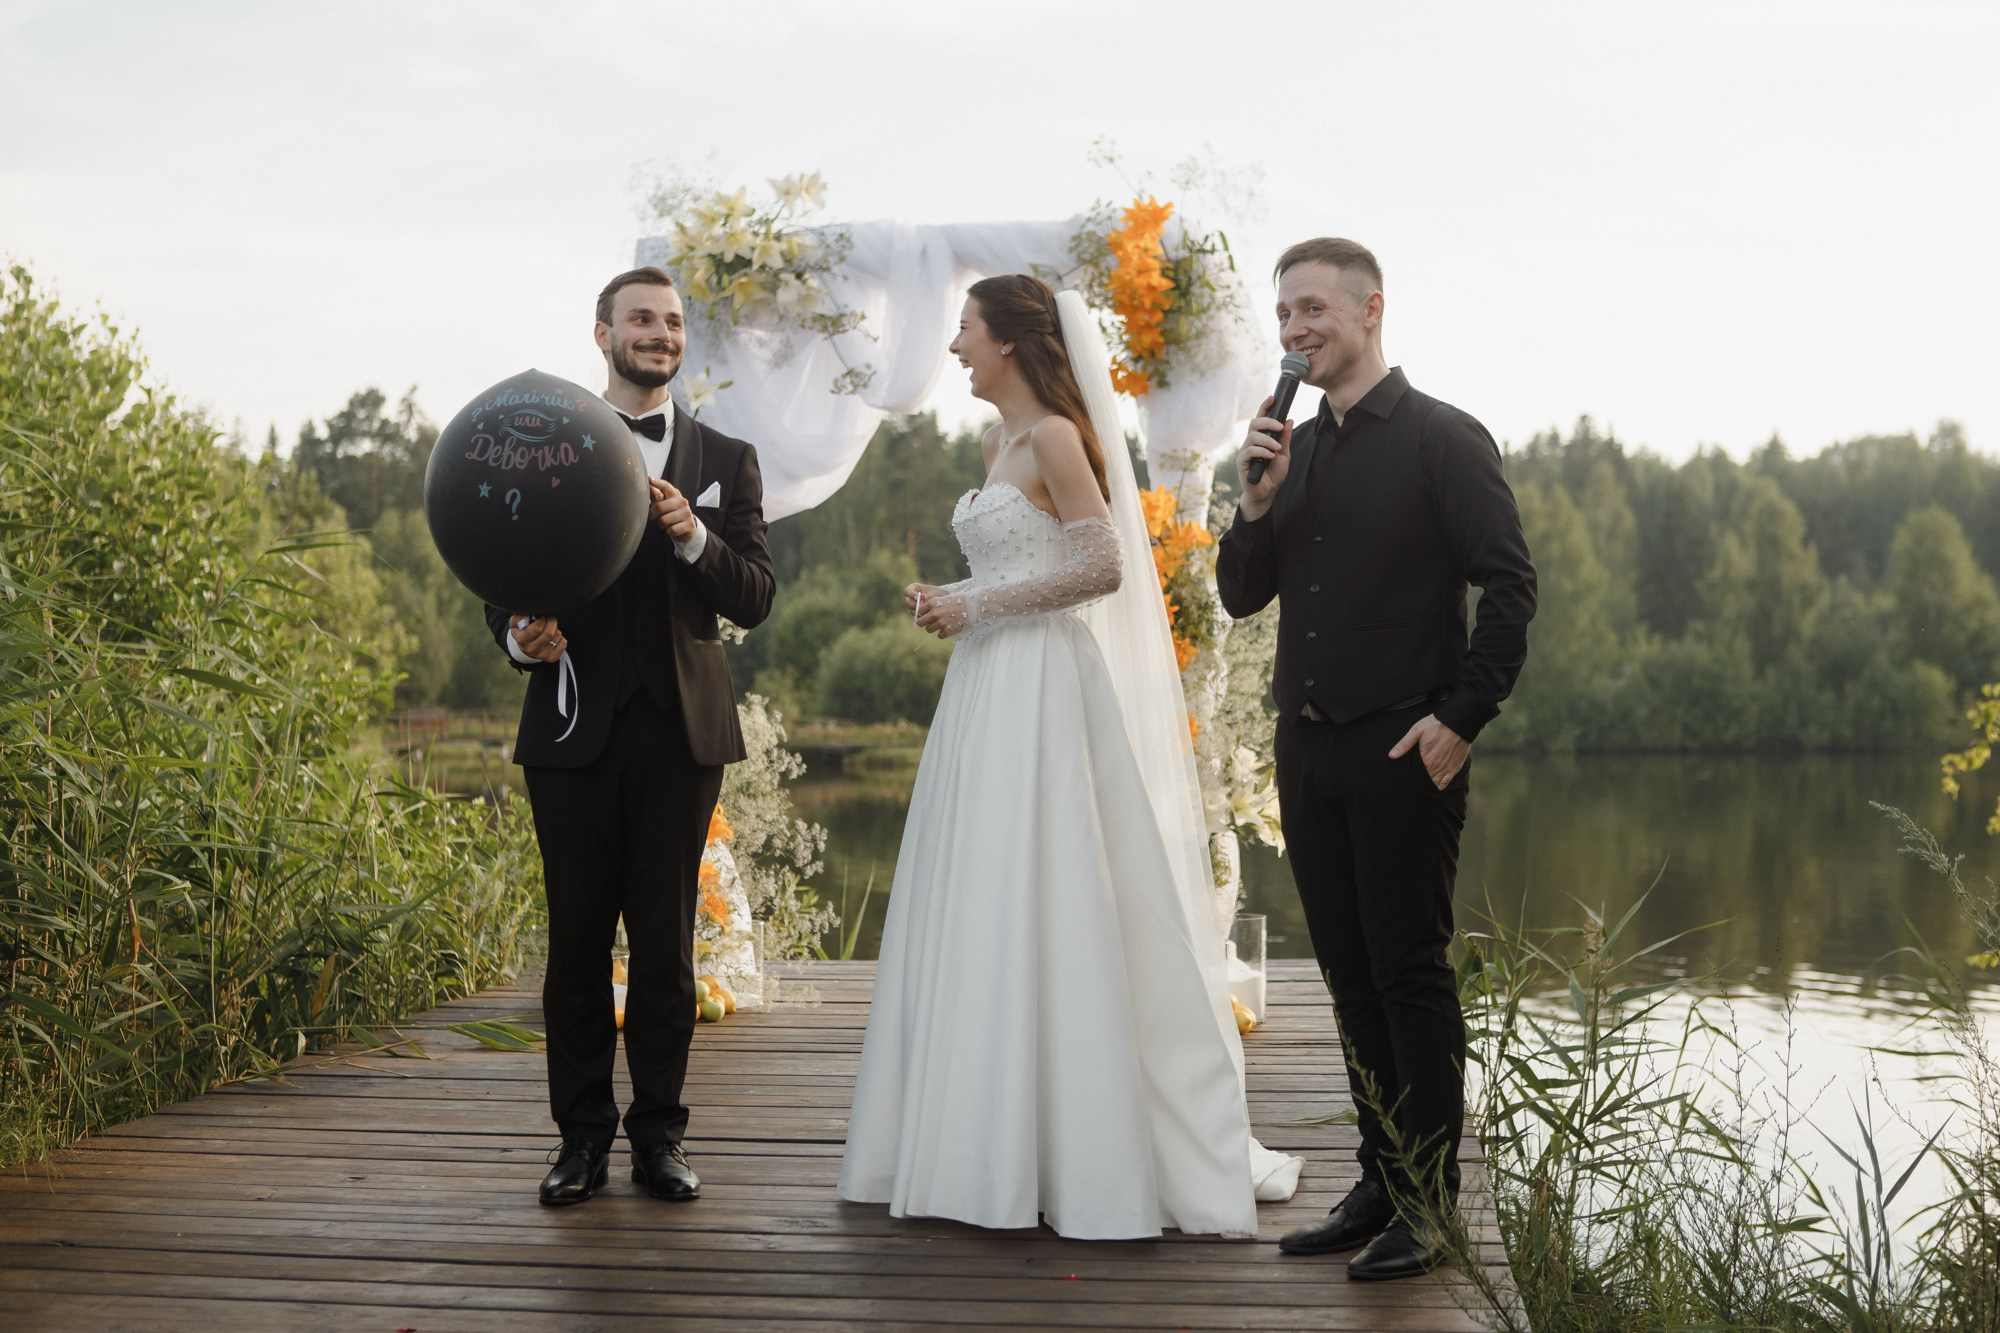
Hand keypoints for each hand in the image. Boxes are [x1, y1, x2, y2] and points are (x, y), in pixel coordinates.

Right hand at [510, 615, 565, 663]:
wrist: (525, 647)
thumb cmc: (522, 632)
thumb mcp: (515, 623)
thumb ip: (520, 616)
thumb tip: (530, 615)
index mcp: (522, 639)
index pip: (537, 628)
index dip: (542, 619)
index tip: (542, 617)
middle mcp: (531, 649)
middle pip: (549, 633)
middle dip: (552, 622)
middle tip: (549, 620)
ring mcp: (542, 655)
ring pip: (557, 636)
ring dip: (556, 630)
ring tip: (550, 629)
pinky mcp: (551, 657)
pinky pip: (563, 643)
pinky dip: (561, 638)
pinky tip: (553, 637)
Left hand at [649, 477, 695, 541]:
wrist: (688, 527)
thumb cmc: (672, 513)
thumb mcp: (664, 503)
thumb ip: (655, 494)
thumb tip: (648, 483)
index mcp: (675, 494)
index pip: (665, 486)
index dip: (657, 483)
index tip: (649, 480)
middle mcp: (682, 502)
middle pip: (659, 507)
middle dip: (653, 515)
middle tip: (654, 517)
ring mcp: (687, 513)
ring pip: (664, 520)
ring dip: (661, 525)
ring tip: (665, 523)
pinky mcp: (689, 525)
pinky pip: (671, 530)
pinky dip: (669, 532)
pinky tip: (672, 529)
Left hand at [907, 582, 967, 638]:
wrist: (973, 606)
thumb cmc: (958, 601)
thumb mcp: (943, 598)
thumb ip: (932, 605)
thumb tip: (921, 613)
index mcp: (932, 603)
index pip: (919, 611)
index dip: (922, 613)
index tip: (926, 613)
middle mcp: (934, 613)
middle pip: (920, 622)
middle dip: (923, 622)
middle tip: (929, 621)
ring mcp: (941, 623)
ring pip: (928, 629)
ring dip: (933, 627)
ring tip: (942, 623)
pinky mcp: (947, 631)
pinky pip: (939, 635)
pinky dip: (943, 633)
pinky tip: (949, 627)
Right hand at [1235, 393, 1293, 520]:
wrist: (1267, 493)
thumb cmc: (1274, 474)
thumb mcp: (1284, 454)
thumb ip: (1285, 439)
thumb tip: (1289, 420)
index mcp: (1261, 439)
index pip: (1261, 419)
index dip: (1265, 407)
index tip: (1272, 398)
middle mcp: (1251, 442)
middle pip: (1254, 423)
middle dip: (1268, 422)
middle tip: (1280, 428)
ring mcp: (1245, 452)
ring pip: (1252, 436)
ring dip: (1268, 441)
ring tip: (1277, 450)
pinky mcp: (1241, 462)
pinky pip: (1249, 450)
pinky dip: (1262, 451)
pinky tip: (1270, 457)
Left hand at [1388, 714, 1468, 790]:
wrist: (1458, 722)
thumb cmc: (1436, 725)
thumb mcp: (1417, 731)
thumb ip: (1404, 744)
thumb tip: (1391, 755)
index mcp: (1425, 759)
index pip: (1415, 775)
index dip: (1410, 778)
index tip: (1406, 778)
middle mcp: (1435, 766)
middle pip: (1424, 781)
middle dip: (1418, 782)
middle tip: (1413, 781)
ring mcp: (1446, 768)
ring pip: (1434, 784)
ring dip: (1428, 784)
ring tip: (1422, 783)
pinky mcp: (1455, 768)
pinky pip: (1445, 783)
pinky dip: (1439, 786)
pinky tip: (1434, 784)